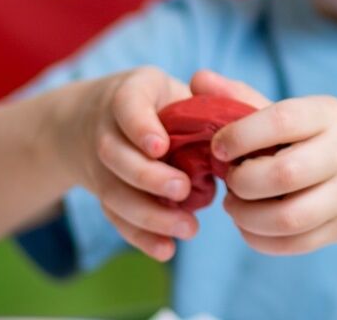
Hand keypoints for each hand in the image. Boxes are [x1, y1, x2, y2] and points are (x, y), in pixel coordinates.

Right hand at [54, 67, 197, 260]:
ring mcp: (99, 164)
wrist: (96, 116)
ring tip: (188, 228)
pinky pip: (115, 217)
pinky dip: (140, 236)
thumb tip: (240, 117)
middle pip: (115, 156)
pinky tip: (166, 250)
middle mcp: (105, 128)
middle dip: (148, 177)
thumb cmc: (160, 101)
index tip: (160, 147)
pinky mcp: (103, 192)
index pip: (127, 106)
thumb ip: (209, 98)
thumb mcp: (177, 86)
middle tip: (183, 190)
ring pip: (113, 192)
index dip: (140, 127)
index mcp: (129, 93)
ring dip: (148, 214)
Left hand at [192, 70, 336, 254]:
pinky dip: (260, 240)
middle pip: (284, 174)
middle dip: (242, 182)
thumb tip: (198, 78)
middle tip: (229, 180)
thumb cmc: (317, 140)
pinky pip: (295, 244)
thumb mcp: (291, 114)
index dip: (239, 136)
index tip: (218, 148)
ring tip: (235, 206)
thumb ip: (241, 98)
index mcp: (329, 114)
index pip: (282, 121)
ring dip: (247, 217)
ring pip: (290, 217)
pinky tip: (250, 226)